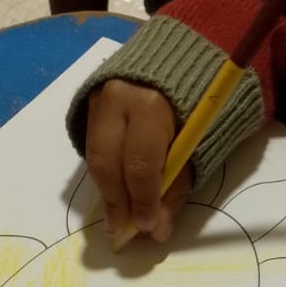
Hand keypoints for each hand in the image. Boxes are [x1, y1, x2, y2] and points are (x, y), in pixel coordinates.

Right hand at [84, 80, 192, 244]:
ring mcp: (98, 97)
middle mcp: (117, 99)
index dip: (142, 201)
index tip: (146, 227)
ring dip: (108, 191)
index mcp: (150, 106)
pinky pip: (92, 145)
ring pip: (95, 156)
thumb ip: (176, 184)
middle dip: (116, 202)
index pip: (139, 165)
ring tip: (119, 217)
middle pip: (107, 163)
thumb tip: (157, 229)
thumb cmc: (195, 102)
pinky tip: (116, 188)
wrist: (179, 55)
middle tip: (122, 232)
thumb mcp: (195, 141)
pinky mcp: (89, 100)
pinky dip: (105, 171)